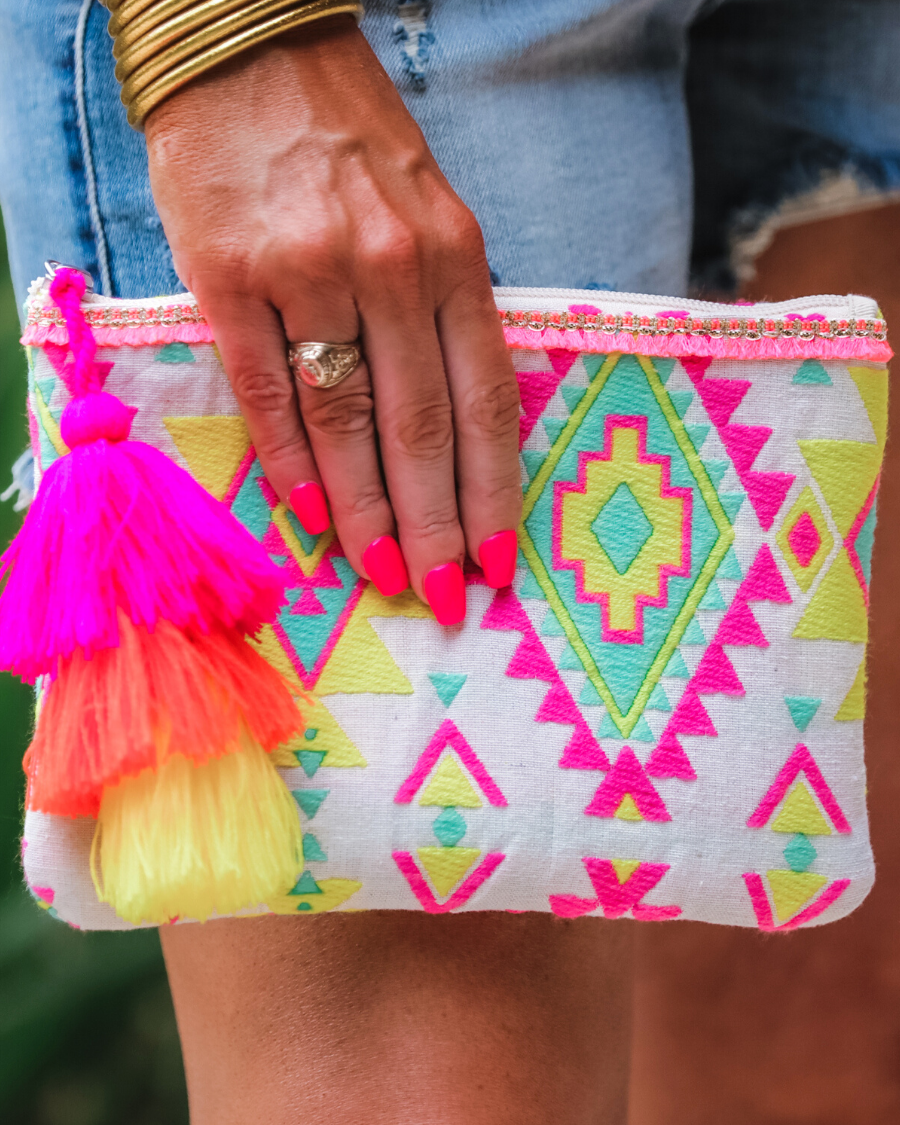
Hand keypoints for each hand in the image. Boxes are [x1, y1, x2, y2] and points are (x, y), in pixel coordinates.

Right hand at [144, 16, 520, 622]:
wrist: (247, 50)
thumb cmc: (351, 143)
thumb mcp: (432, 213)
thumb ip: (445, 314)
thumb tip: (453, 431)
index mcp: (453, 256)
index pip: (484, 399)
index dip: (493, 489)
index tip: (498, 560)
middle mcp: (389, 267)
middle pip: (421, 426)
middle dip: (436, 523)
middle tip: (442, 596)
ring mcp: (306, 272)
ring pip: (345, 419)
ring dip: (365, 510)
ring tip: (383, 573)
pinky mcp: (228, 277)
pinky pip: (265, 391)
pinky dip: (291, 461)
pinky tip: (310, 516)